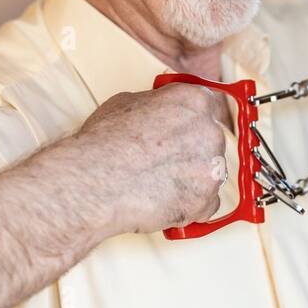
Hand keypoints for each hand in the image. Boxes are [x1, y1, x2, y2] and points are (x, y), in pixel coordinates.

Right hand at [72, 84, 229, 234]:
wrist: (95, 182)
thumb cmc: (104, 142)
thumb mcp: (127, 102)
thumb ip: (156, 105)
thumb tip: (159, 109)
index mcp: (194, 101)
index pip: (206, 106)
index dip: (190, 120)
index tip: (181, 130)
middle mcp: (211, 132)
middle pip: (209, 141)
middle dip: (190, 151)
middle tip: (163, 161)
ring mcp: (212, 168)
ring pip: (208, 173)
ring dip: (190, 179)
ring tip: (157, 184)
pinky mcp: (206, 201)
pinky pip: (205, 204)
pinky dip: (188, 206)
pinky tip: (163, 202)